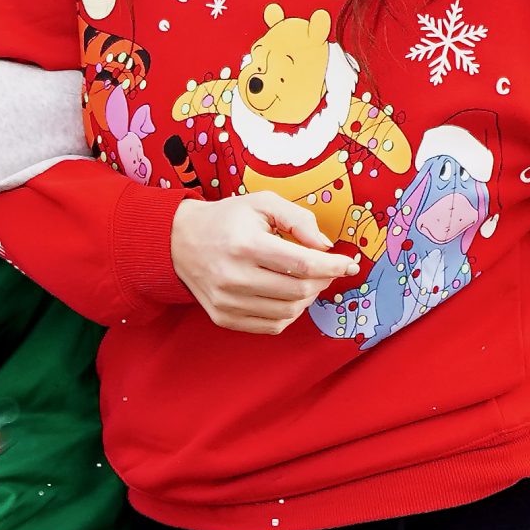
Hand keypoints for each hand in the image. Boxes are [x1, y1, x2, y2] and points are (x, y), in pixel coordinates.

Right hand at [170, 191, 354, 333]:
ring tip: (306, 280)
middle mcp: (235, 278)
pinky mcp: (224, 318)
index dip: (334, 266)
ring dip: (308, 298)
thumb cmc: (226, 220)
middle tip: (327, 269)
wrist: (179, 241)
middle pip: (299, 291)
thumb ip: (298, 219)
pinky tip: (288, 296)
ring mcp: (227, 302)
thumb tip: (326, 246)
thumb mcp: (262, 203)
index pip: (303, 264)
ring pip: (289, 312)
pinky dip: (289, 313)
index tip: (350, 264)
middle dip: (324, 280)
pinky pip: (271, 326)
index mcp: (246, 245)